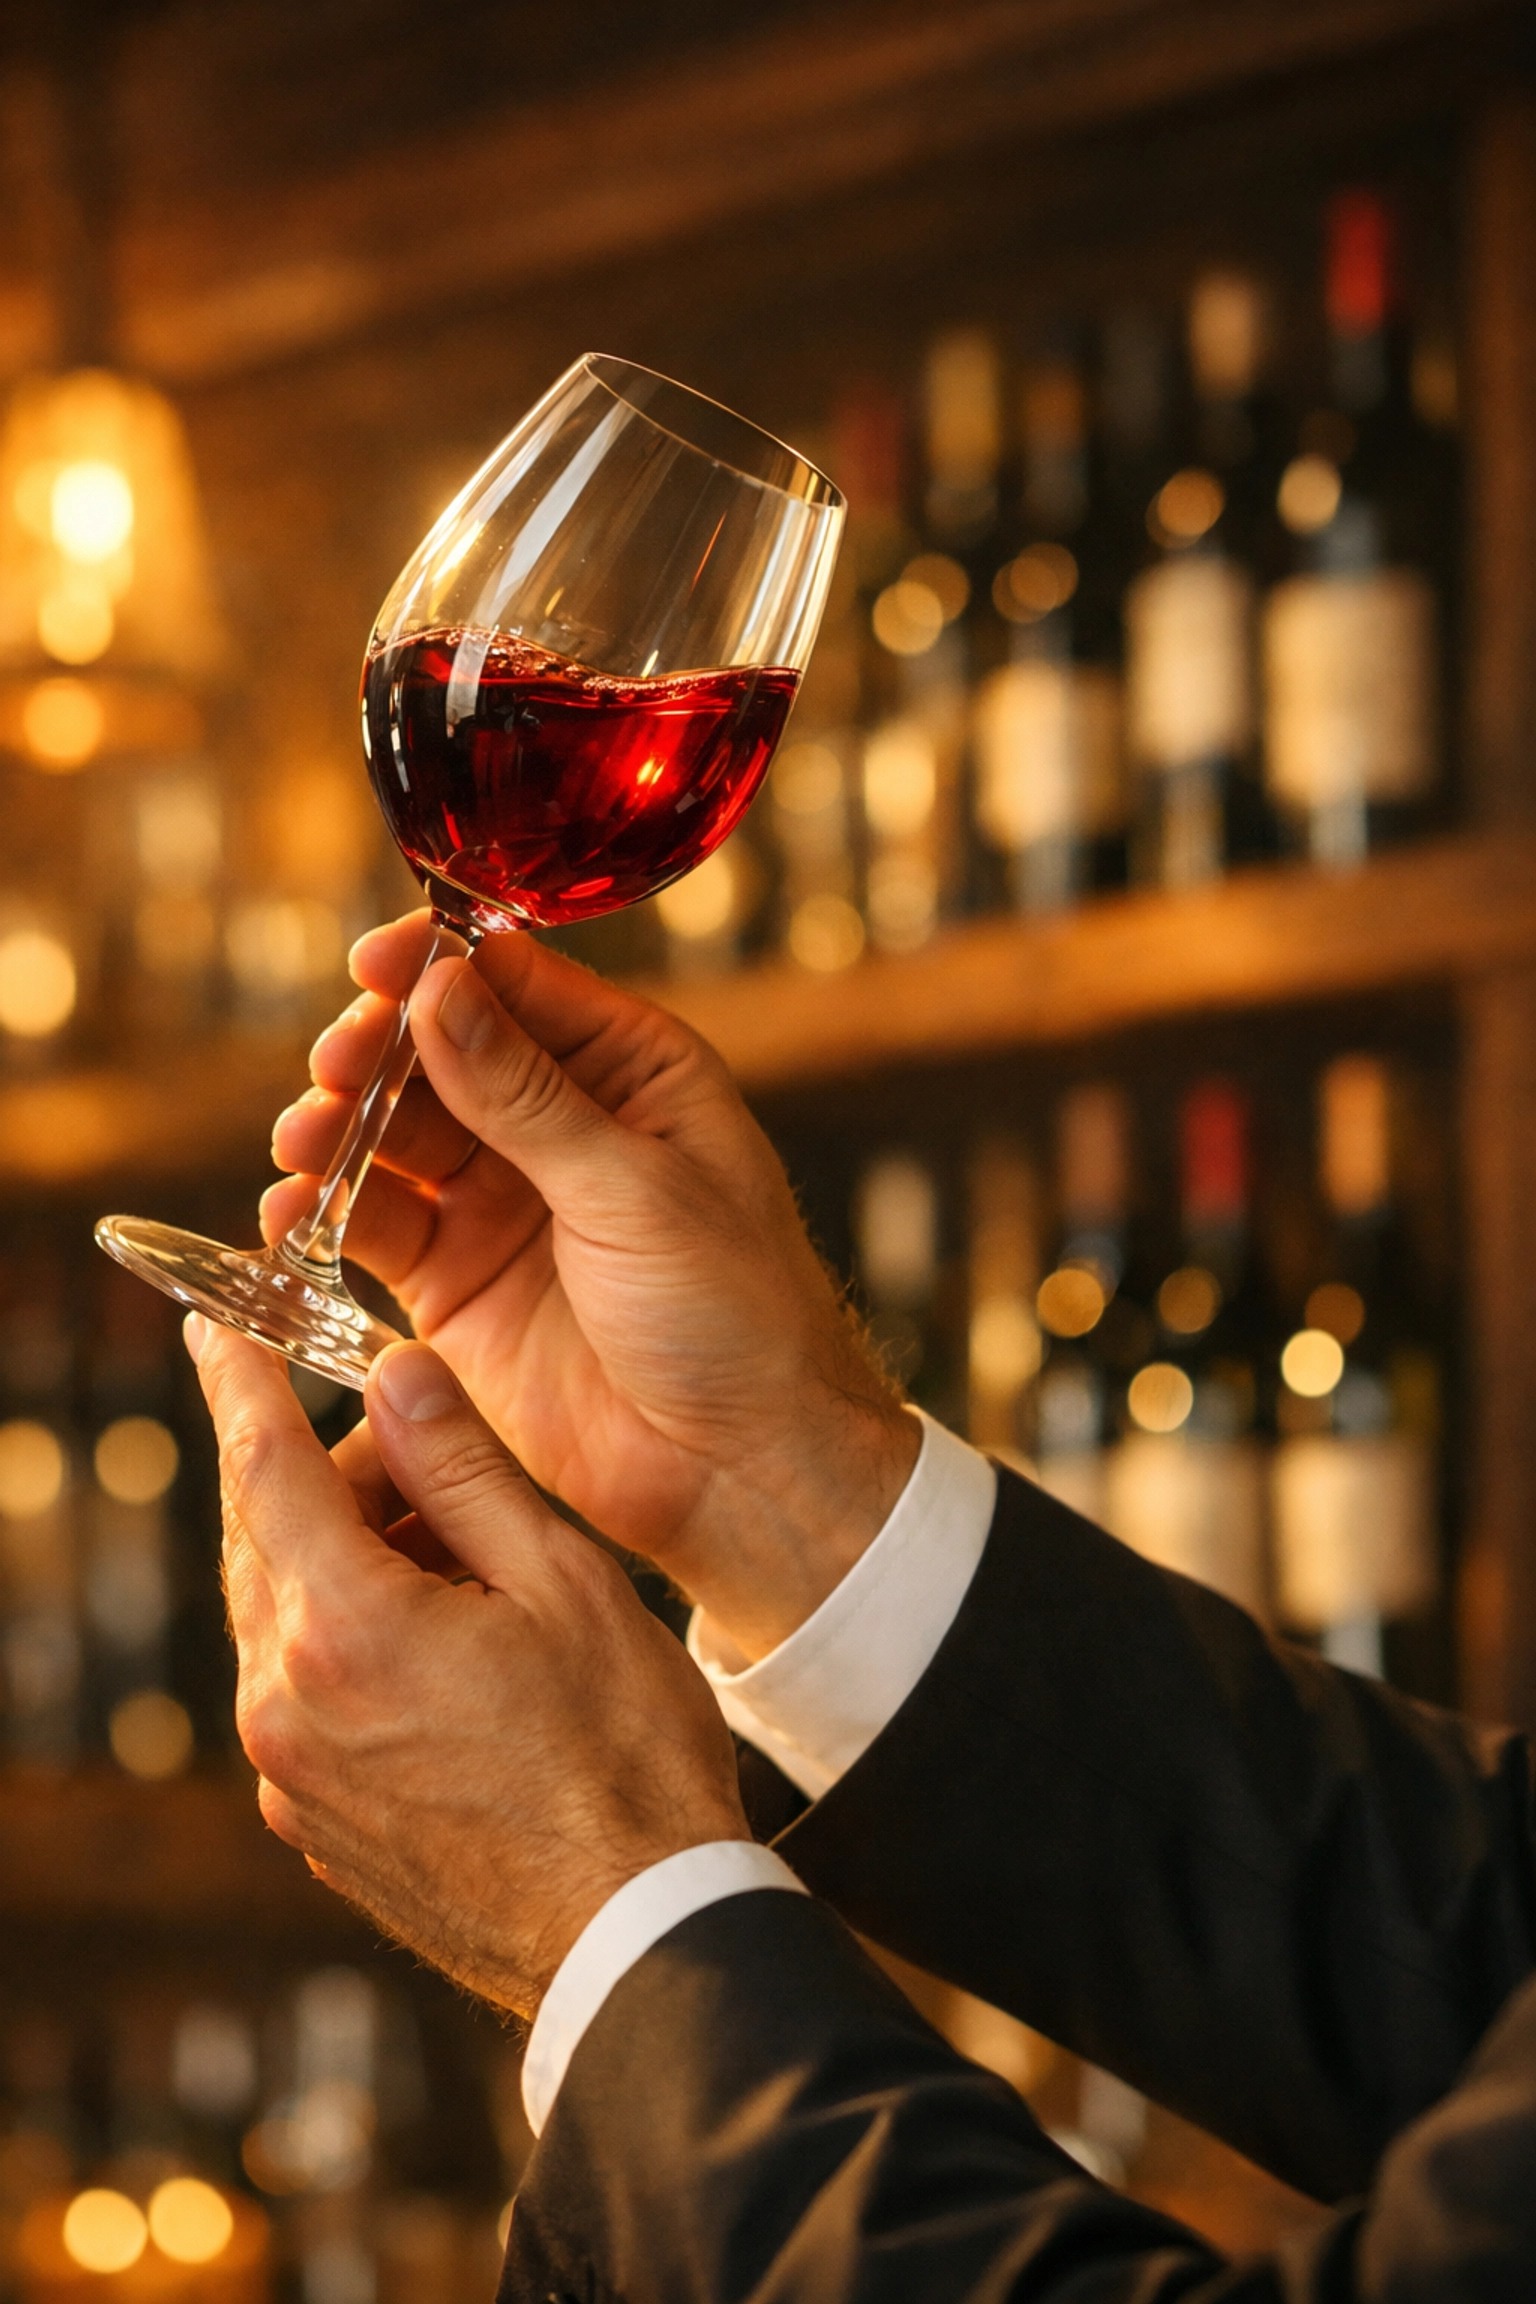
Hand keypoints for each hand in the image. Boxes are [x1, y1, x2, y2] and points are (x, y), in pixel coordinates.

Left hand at [194, 1318, 748, 2015]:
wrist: (634, 1936)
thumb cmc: (625, 1760)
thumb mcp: (563, 1581)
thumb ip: (463, 1469)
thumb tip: (397, 1374)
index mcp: (346, 1632)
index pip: (262, 1469)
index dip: (239, 1384)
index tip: (218, 1328)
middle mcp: (287, 1707)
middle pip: (268, 1538)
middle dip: (332, 1476)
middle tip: (425, 1455)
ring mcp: (291, 1776)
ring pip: (285, 1614)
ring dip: (348, 1559)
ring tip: (467, 1565)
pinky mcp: (312, 1822)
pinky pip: (302, 1691)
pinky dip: (350, 1638)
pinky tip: (447, 1645)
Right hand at [263, 915, 917, 1657]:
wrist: (742, 1471)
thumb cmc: (738, 1316)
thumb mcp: (636, 1189)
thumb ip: (527, 1097)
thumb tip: (439, 992)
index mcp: (633, 1073)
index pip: (519, 986)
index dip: (441, 968)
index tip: (375, 965)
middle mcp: (561, 1125)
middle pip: (439, 1054)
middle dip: (377, 1054)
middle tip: (336, 1069)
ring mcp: (504, 1204)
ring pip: (395, 1137)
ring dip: (340, 1130)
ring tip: (304, 1141)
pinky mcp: (457, 1284)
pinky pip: (375, 1227)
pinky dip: (325, 1213)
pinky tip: (292, 1211)